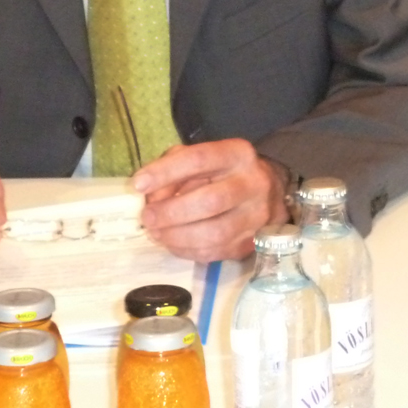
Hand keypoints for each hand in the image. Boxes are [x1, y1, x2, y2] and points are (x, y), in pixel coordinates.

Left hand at [131, 139, 287, 262]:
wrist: (269, 192)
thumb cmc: (224, 173)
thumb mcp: (201, 160)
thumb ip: (174, 169)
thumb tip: (151, 196)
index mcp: (238, 154)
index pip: (200, 159)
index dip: (166, 171)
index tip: (139, 184)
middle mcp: (254, 183)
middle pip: (211, 201)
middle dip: (171, 212)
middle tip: (147, 218)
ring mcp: (258, 216)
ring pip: (215, 233)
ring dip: (177, 237)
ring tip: (158, 233)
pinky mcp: (253, 243)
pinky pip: (215, 252)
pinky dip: (187, 251)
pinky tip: (174, 243)